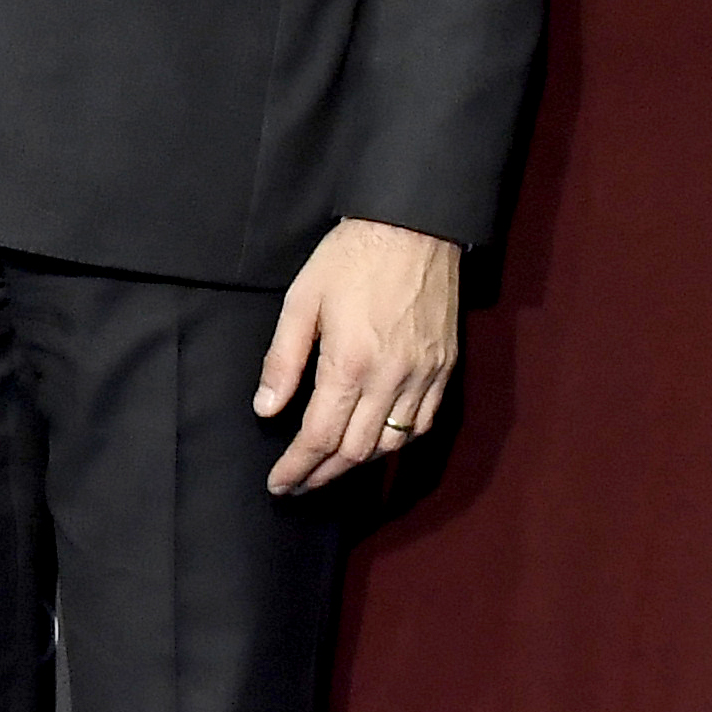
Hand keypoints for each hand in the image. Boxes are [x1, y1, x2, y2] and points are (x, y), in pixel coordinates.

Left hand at [254, 219, 459, 496]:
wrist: (415, 226)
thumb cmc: (350, 258)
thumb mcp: (301, 301)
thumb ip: (282, 360)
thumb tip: (266, 410)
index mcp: (351, 363)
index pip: (320, 436)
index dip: (297, 467)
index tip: (278, 484)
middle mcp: (391, 378)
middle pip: (357, 451)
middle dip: (323, 474)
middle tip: (298, 484)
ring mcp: (424, 375)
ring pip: (392, 443)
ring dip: (359, 462)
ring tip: (330, 466)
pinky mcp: (445, 368)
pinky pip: (423, 423)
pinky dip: (397, 441)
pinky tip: (376, 442)